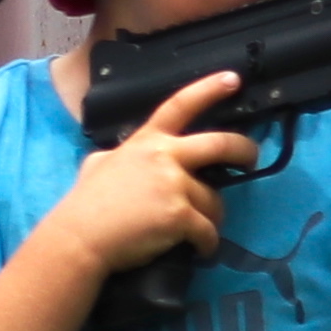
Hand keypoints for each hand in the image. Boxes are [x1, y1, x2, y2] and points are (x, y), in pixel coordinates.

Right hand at [52, 73, 252, 275]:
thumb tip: (121, 157)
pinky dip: (206, 244)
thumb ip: (120, 156)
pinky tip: (200, 250)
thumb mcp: (98, 164)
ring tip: (198, 231)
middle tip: (251, 159)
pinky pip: (207, 231)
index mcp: (146, 141)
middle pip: (220, 145)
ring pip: (214, 200)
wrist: (80, 237)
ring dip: (211, 217)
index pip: (180, 105)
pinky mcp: (180, 215)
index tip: (232, 79)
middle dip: (244, 151)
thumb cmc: (85, 203)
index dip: (209, 89)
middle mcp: (165, 156)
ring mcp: (174, 184)